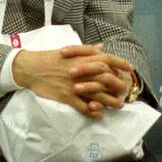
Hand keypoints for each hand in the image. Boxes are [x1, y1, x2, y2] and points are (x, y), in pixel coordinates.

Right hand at [13, 44, 133, 117]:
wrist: (31, 68)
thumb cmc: (49, 58)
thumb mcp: (69, 51)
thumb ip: (87, 50)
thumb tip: (102, 47)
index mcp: (82, 58)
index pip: (107, 59)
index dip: (120, 63)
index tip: (130, 68)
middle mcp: (81, 71)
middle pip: (106, 79)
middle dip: (118, 86)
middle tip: (124, 91)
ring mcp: (74, 85)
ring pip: (98, 95)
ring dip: (110, 102)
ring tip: (118, 106)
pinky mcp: (66, 96)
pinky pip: (83, 106)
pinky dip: (92, 111)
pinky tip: (99, 114)